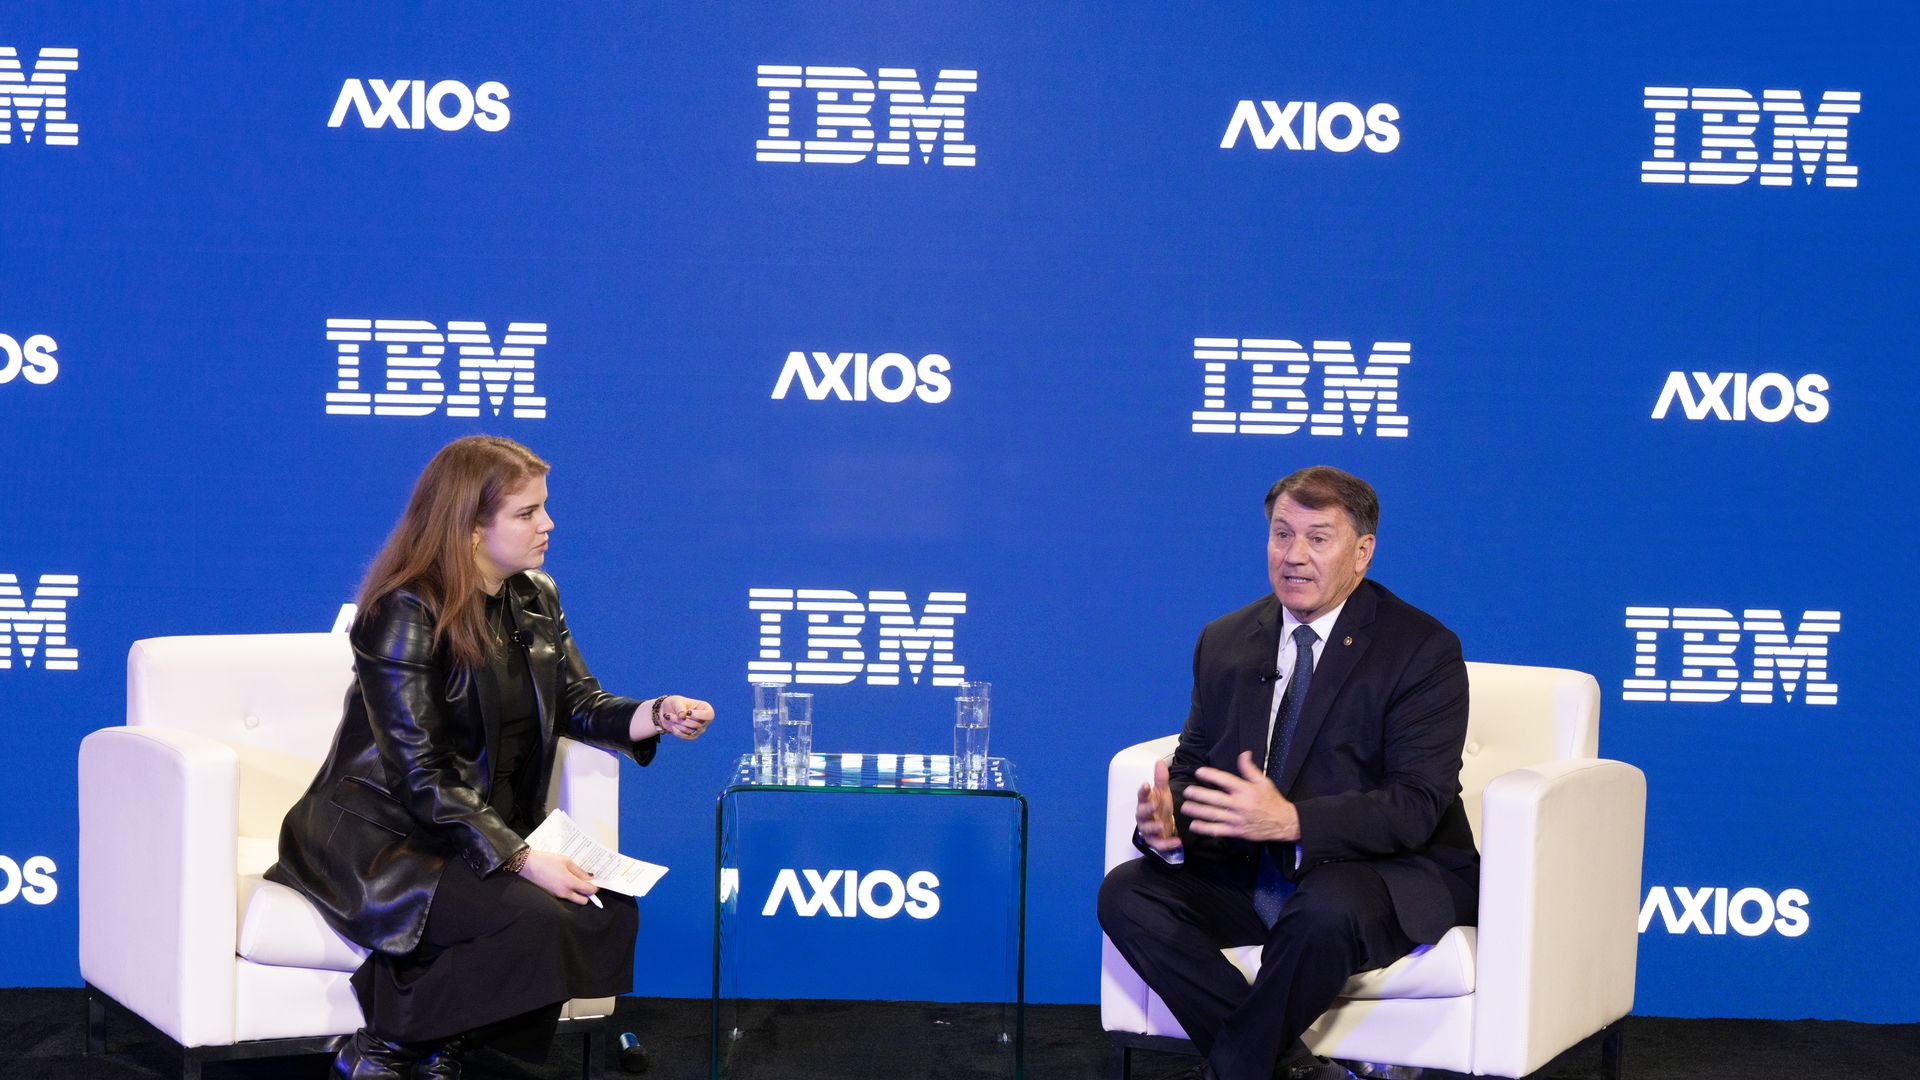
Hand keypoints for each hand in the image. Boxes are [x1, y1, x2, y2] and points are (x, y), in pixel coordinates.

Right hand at [517, 850, 598, 904]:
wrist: (527, 865)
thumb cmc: (547, 860)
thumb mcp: (566, 861)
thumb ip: (579, 871)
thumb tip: (589, 878)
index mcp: (570, 883)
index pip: (589, 890)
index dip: (595, 887)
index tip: (597, 883)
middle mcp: (564, 892)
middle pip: (583, 901)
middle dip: (587, 894)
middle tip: (586, 885)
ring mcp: (557, 896)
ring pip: (573, 900)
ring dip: (577, 894)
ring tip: (575, 882)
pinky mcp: (551, 896)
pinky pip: (564, 897)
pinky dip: (568, 892)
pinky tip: (564, 882)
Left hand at [658, 695, 713, 739]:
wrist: (669, 711)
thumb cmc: (676, 704)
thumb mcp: (676, 702)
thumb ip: (680, 708)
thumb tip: (682, 716)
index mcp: (705, 708)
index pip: (709, 715)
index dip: (699, 715)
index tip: (688, 712)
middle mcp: (705, 720)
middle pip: (696, 725)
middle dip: (681, 720)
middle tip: (669, 714)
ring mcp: (700, 729)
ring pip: (689, 730)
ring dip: (677, 724)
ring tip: (669, 717)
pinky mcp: (693, 736)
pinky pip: (686, 736)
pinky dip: (677, 732)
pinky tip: (673, 726)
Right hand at [1135, 759, 1181, 854]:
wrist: (1165, 825)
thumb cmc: (1161, 807)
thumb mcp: (1162, 793)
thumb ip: (1161, 779)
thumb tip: (1159, 762)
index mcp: (1145, 802)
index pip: (1142, 795)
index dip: (1143, 791)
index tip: (1146, 784)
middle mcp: (1144, 816)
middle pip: (1140, 813)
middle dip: (1146, 809)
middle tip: (1153, 805)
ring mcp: (1148, 829)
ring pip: (1146, 829)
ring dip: (1153, 827)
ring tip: (1161, 825)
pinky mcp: (1154, 841)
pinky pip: (1158, 844)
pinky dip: (1167, 844)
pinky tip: (1176, 841)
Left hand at [1181, 752, 1300, 841]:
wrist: (1283, 822)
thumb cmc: (1272, 801)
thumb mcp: (1263, 781)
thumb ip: (1249, 769)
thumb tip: (1244, 753)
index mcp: (1246, 790)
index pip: (1225, 780)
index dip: (1211, 775)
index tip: (1199, 772)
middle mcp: (1240, 804)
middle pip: (1216, 799)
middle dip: (1199, 795)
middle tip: (1187, 791)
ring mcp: (1237, 819)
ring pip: (1214, 815)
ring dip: (1198, 811)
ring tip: (1186, 807)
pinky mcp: (1237, 831)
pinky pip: (1218, 830)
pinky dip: (1205, 829)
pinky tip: (1194, 825)